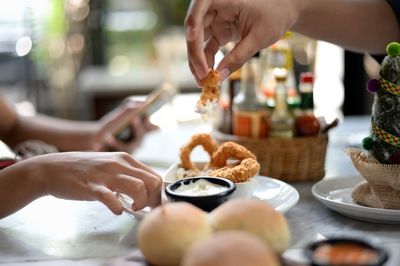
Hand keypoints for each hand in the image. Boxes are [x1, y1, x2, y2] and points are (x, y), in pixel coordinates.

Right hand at [35, 152, 161, 212]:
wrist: (53, 168)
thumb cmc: (84, 169)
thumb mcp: (110, 165)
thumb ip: (127, 173)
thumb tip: (145, 188)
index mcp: (126, 159)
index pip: (155, 175)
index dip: (157, 193)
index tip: (151, 203)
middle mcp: (119, 164)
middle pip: (152, 182)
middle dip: (153, 199)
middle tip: (144, 208)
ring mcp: (106, 174)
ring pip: (138, 187)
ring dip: (140, 203)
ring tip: (132, 208)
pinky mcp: (92, 186)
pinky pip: (110, 197)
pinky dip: (117, 207)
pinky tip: (116, 210)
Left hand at [92, 100, 156, 152]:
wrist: (98, 137)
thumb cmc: (113, 124)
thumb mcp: (120, 114)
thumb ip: (130, 108)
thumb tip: (142, 103)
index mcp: (142, 130)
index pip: (154, 128)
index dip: (152, 124)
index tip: (146, 116)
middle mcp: (138, 141)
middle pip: (141, 137)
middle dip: (138, 128)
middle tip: (134, 118)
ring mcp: (128, 151)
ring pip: (127, 148)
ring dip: (117, 143)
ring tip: (108, 136)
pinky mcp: (118, 159)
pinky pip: (112, 155)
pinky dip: (103, 149)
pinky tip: (96, 146)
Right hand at [185, 0, 299, 82]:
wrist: (286, 13)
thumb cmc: (275, 16)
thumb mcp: (258, 38)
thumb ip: (238, 57)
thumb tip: (219, 77)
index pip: (199, 7)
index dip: (192, 25)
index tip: (192, 41)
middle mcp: (215, 8)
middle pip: (194, 29)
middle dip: (195, 54)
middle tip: (201, 76)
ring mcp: (215, 21)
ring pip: (197, 41)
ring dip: (198, 61)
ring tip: (203, 81)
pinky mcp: (219, 32)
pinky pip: (207, 48)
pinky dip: (207, 62)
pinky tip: (210, 76)